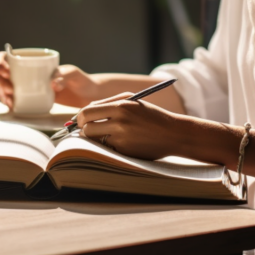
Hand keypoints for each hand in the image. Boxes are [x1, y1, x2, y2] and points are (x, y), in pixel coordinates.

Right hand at [0, 54, 97, 109]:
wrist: (85, 97)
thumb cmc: (79, 80)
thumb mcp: (74, 73)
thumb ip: (65, 74)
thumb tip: (52, 83)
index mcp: (28, 60)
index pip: (5, 56)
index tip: (7, 70)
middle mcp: (21, 73)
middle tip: (9, 86)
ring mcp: (22, 87)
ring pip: (0, 87)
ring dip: (0, 92)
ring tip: (11, 99)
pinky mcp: (26, 101)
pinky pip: (10, 101)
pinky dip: (7, 103)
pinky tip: (12, 106)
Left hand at [75, 93, 190, 160]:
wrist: (174, 134)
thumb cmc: (150, 115)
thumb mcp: (131, 101)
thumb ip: (106, 103)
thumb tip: (84, 112)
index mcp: (120, 107)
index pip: (86, 112)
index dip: (80, 118)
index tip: (82, 120)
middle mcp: (120, 123)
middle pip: (86, 129)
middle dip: (85, 129)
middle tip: (89, 129)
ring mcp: (123, 139)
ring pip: (94, 141)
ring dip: (95, 139)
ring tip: (104, 135)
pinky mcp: (126, 152)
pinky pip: (106, 150)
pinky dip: (108, 147)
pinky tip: (118, 143)